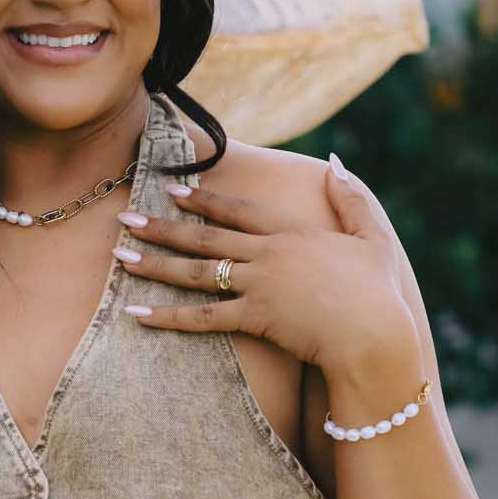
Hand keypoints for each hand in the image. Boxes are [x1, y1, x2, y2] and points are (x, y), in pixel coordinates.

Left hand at [114, 151, 416, 377]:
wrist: (375, 336)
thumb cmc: (378, 291)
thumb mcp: (373, 236)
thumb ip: (350, 197)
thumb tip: (333, 161)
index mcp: (292, 231)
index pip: (238, 209)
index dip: (203, 197)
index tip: (171, 188)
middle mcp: (268, 254)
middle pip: (205, 236)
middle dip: (161, 226)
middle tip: (124, 218)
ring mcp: (259, 285)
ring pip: (195, 271)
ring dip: (155, 263)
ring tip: (119, 256)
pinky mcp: (255, 319)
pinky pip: (202, 317)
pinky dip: (167, 316)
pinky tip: (136, 314)